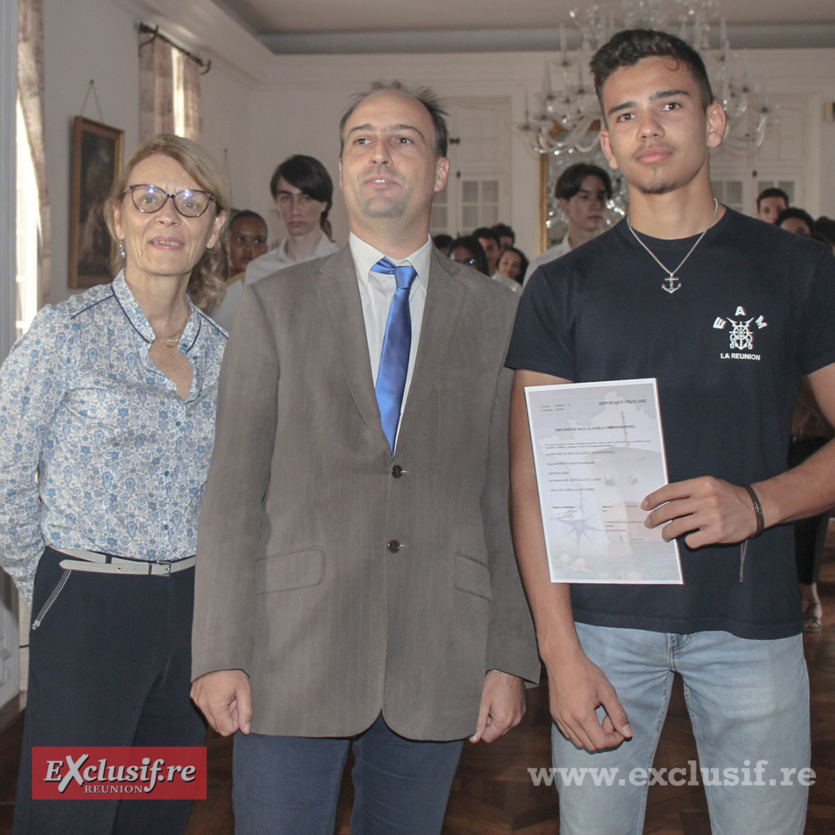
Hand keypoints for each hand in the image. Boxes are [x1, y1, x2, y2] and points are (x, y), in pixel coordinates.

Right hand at [190, 669, 252, 735]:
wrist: (218, 653)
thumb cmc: (232, 670)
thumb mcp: (244, 689)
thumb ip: (246, 711)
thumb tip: (245, 730)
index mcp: (214, 705)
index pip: (225, 730)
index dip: (235, 722)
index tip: (238, 706)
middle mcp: (202, 705)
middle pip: (217, 726)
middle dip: (228, 717)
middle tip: (234, 700)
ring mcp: (197, 699)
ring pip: (211, 717)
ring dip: (220, 710)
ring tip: (227, 694)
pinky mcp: (194, 694)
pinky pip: (204, 707)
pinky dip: (213, 703)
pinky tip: (219, 690)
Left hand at [470, 671, 525, 742]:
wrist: (509, 669)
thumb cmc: (494, 683)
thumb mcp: (483, 703)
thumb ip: (479, 723)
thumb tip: (474, 739)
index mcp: (504, 721)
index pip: (488, 738)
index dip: (482, 728)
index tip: (482, 715)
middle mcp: (514, 721)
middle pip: (497, 733)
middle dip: (490, 723)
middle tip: (488, 707)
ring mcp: (520, 716)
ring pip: (504, 726)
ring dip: (498, 719)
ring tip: (496, 702)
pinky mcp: (523, 710)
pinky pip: (511, 718)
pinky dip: (505, 714)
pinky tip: (502, 700)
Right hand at [546, 650, 630, 751]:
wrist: (562, 659)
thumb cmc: (585, 672)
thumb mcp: (607, 691)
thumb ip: (618, 714)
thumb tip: (628, 734)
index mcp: (583, 716)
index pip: (602, 743)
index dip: (615, 739)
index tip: (618, 726)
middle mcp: (569, 721)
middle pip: (591, 746)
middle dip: (604, 737)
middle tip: (607, 718)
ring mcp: (560, 718)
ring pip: (579, 742)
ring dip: (591, 735)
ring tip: (596, 716)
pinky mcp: (554, 714)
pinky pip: (568, 733)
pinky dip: (579, 732)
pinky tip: (585, 715)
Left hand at [642, 476, 758, 548]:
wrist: (755, 507)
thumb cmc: (728, 496)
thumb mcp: (710, 485)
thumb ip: (689, 491)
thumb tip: (663, 500)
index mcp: (702, 485)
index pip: (670, 491)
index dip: (654, 499)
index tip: (645, 505)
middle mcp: (706, 499)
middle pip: (670, 510)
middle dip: (655, 517)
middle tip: (649, 522)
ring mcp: (711, 517)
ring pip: (678, 526)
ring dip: (667, 532)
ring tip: (664, 534)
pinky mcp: (717, 533)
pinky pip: (692, 540)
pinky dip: (688, 541)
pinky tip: (690, 539)